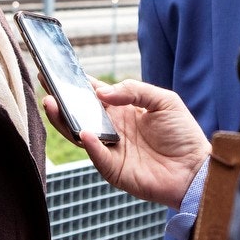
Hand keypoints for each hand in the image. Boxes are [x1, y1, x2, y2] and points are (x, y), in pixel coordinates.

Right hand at [44, 78, 209, 208]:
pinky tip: (82, 131)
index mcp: (122, 110)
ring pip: (78, 133)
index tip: (55, 70)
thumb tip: (103, 92)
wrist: (196, 168)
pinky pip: (96, 155)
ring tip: (51, 103)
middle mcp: (111, 129)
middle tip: (44, 84)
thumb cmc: (183, 134)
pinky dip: (88, 144)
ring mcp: (110, 149)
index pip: (92, 94)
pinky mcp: (113, 169)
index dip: (74, 83)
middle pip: (78, 113)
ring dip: (63, 120)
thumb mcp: (163, 100)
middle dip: (60, 100)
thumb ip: (134, 90)